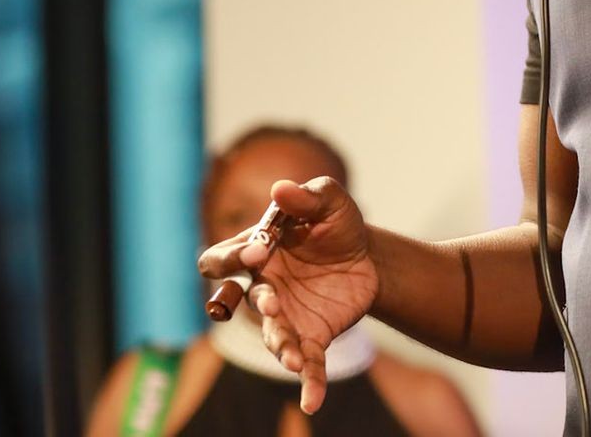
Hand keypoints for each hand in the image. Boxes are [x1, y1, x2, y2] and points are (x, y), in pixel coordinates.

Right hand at [197, 177, 378, 413]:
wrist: (368, 257)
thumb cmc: (337, 225)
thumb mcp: (330, 203)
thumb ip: (307, 197)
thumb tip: (280, 189)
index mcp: (255, 251)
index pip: (221, 259)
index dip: (232, 256)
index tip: (259, 249)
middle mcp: (261, 287)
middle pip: (234, 300)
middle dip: (250, 301)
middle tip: (272, 300)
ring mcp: (282, 315)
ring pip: (269, 334)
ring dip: (280, 345)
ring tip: (295, 358)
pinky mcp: (309, 337)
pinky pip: (305, 363)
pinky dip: (309, 383)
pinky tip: (313, 402)